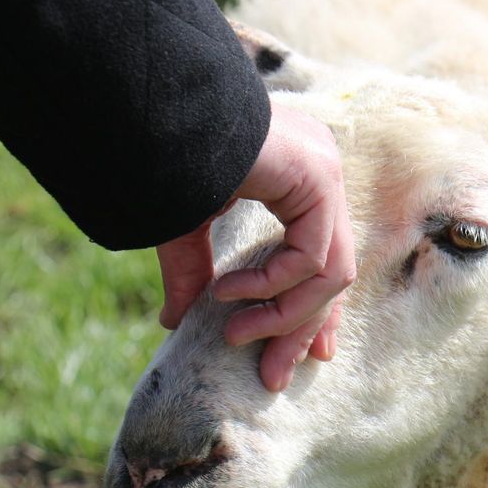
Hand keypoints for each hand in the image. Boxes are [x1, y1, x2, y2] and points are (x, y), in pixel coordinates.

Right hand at [156, 103, 355, 391]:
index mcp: (299, 181)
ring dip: (284, 315)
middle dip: (303, 329)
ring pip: (330, 274)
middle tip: (275, 375)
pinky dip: (272, 285)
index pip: (324, 259)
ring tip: (235, 333)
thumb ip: (194, 273)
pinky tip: (228, 291)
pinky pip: (310, 256)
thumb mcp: (183, 227)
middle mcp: (321, 177)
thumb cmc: (166, 155)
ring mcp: (325, 174)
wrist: (156, 112)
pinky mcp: (320, 179)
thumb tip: (175, 322)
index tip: (311, 354)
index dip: (316, 309)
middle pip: (332, 275)